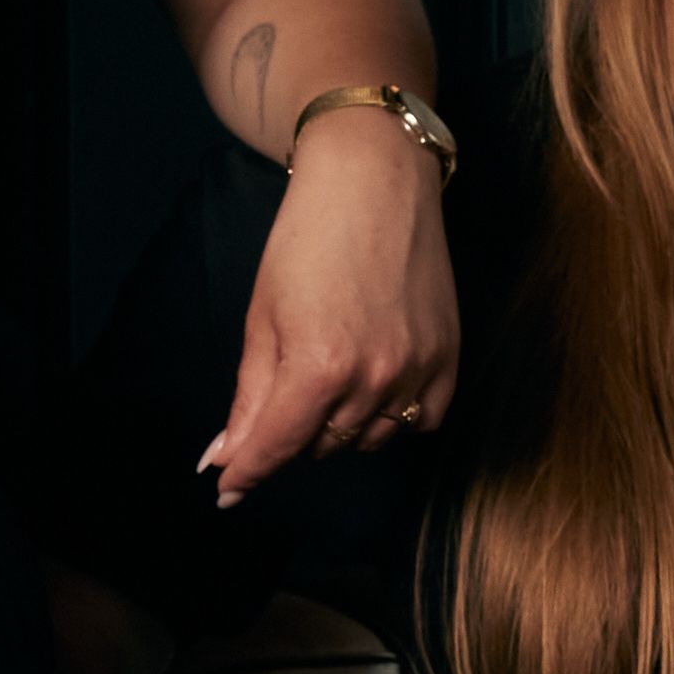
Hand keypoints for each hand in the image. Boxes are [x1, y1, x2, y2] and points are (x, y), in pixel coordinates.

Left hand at [207, 110, 463, 492]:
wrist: (375, 182)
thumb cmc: (307, 239)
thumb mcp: (263, 317)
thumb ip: (249, 397)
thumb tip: (225, 458)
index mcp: (317, 367)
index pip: (277, 447)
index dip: (246, 473)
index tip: (227, 491)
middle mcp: (373, 378)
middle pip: (321, 447)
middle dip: (292, 432)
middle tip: (283, 392)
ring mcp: (417, 370)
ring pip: (369, 439)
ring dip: (341, 426)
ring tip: (329, 379)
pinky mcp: (449, 358)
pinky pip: (421, 421)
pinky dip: (394, 417)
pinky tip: (375, 388)